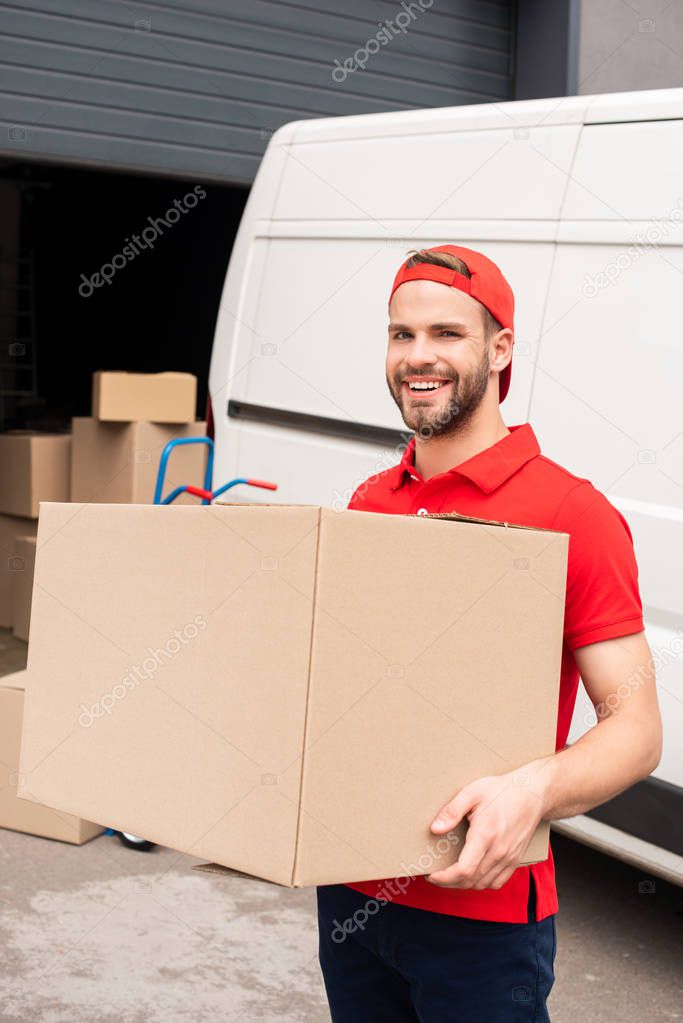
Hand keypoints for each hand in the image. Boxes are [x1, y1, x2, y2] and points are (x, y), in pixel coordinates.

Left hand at [426, 764, 548, 890]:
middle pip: (471, 881)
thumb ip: (452, 811)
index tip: (432, 875)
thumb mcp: (472, 792)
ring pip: (483, 884)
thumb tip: (435, 829)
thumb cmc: (502, 790)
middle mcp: (499, 851)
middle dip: (449, 883)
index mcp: (486, 835)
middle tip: (435, 875)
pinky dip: (482, 884)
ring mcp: (509, 858)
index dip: (445, 878)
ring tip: (450, 876)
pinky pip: (497, 882)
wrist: (532, 793)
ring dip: (464, 885)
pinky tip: (473, 875)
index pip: (464, 870)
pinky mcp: (516, 859)